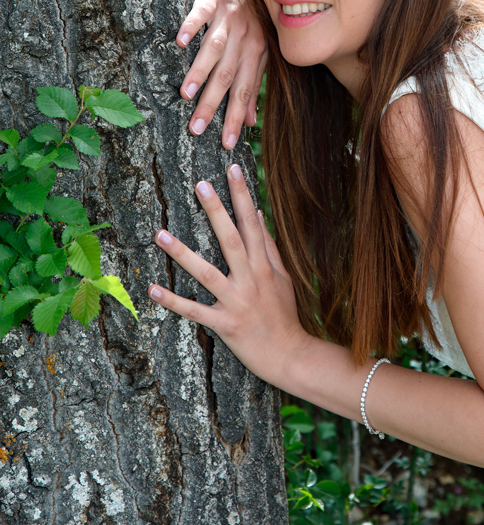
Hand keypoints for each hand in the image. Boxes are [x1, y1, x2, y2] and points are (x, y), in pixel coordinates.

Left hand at [148, 166, 306, 384]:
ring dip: (182, 253)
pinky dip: (173, 301)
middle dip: (216, 210)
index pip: (252, 222)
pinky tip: (153, 289)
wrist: (290, 355)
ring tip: (160, 233)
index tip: (232, 169)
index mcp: (264, 265)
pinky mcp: (225, 325)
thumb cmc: (284, 314)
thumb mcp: (282, 276)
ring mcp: (237, 301)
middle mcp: (251, 279)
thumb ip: (268, 245)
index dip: (242, 195)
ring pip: (206, 273)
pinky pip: (195, 311)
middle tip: (200, 184)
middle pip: (231, 239)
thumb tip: (258, 213)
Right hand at [177, 0, 267, 149]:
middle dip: (213, 104)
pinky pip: (200, 13)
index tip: (225, 143)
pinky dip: (191, 26)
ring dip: (200, 71)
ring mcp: (228, 18)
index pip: (245, 92)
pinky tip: (179, 42)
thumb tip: (250, 120)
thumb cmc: (258, 14)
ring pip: (214, 48)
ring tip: (186, 94)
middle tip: (196, 129)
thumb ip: (255, 83)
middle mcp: (244, 37)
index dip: (235, 118)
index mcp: (257, 52)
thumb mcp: (262, 48)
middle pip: (227, 76)